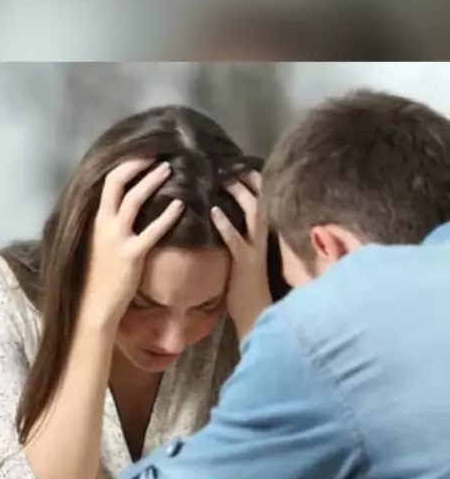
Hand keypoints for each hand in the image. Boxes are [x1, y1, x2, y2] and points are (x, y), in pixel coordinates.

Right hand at [81, 159, 183, 329]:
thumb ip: (110, 225)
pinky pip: (152, 231)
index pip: (108, 182)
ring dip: (152, 181)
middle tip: (158, 154)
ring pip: (133, 200)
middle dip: (138, 164)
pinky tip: (181, 206)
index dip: (127, 165)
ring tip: (169, 169)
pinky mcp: (131, 255)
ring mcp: (117, 238)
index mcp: (97, 220)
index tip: (143, 155)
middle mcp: (104, 224)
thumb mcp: (100, 243)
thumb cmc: (100, 275)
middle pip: (118, 182)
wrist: (95, 304)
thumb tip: (127, 209)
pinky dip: (167, 216)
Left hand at [211, 172, 271, 339]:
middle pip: (260, 200)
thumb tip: (225, 218)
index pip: (263, 201)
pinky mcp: (245, 263)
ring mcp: (255, 250)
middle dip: (247, 180)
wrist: (258, 316)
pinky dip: (225, 224)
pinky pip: (236, 239)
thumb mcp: (248, 257)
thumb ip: (242, 238)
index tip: (240, 164)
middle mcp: (263, 238)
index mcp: (264, 236)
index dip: (254, 182)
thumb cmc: (249, 289)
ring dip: (238, 194)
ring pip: (252, 214)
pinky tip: (214, 211)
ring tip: (223, 179)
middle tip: (230, 163)